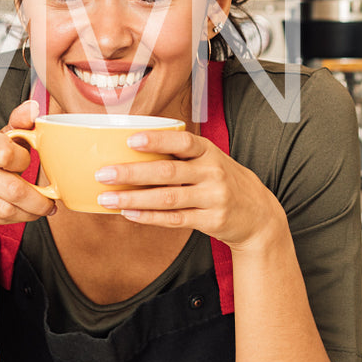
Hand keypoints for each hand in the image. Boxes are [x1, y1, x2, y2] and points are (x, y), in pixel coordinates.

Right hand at [0, 99, 56, 247]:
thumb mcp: (4, 140)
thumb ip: (20, 124)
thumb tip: (33, 108)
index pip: (6, 153)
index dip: (24, 162)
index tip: (30, 163)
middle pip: (13, 188)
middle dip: (38, 199)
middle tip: (50, 201)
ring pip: (7, 208)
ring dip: (30, 212)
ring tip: (40, 209)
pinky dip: (16, 219)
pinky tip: (21, 214)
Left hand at [91, 128, 285, 249]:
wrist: (258, 214)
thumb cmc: (223, 182)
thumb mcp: (211, 161)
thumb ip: (182, 156)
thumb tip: (132, 152)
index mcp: (210, 152)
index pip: (182, 143)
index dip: (156, 141)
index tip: (130, 140)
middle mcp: (213, 173)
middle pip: (168, 173)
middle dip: (132, 174)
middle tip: (103, 174)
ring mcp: (214, 198)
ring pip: (167, 199)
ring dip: (134, 199)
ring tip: (107, 199)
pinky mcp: (212, 221)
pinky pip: (175, 219)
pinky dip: (149, 217)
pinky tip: (129, 214)